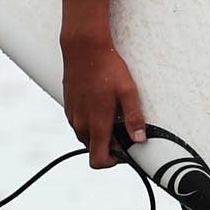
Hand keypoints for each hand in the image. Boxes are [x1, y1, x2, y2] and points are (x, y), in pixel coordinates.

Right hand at [61, 32, 146, 169]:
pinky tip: (102, 104)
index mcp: (96, 124)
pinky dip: (91, 121)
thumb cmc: (107, 68)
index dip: (113, 161)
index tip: (124, 150)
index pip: (98, 160)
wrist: (84, 48)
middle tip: (124, 127)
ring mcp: (73, 115)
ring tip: (113, 114)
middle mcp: (81, 124)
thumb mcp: (127, 92)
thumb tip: (140, 139)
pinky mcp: (69, 106)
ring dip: (100, 133)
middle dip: (109, 145)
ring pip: (86, 137)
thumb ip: (134, 117)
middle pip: (94, 149)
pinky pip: (80, 123)